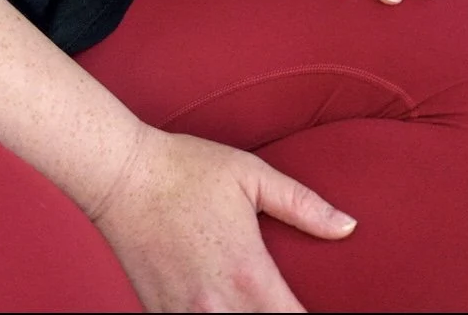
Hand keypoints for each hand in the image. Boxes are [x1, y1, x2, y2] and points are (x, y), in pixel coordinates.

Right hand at [91, 124, 356, 313]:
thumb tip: (348, 226)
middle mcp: (220, 307)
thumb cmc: (186, 168)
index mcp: (251, 276)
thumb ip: (303, 205)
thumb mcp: (250, 174)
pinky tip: (217, 308)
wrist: (119, 173)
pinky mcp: (159, 314)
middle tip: (283, 307)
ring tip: (251, 306)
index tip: (316, 312)